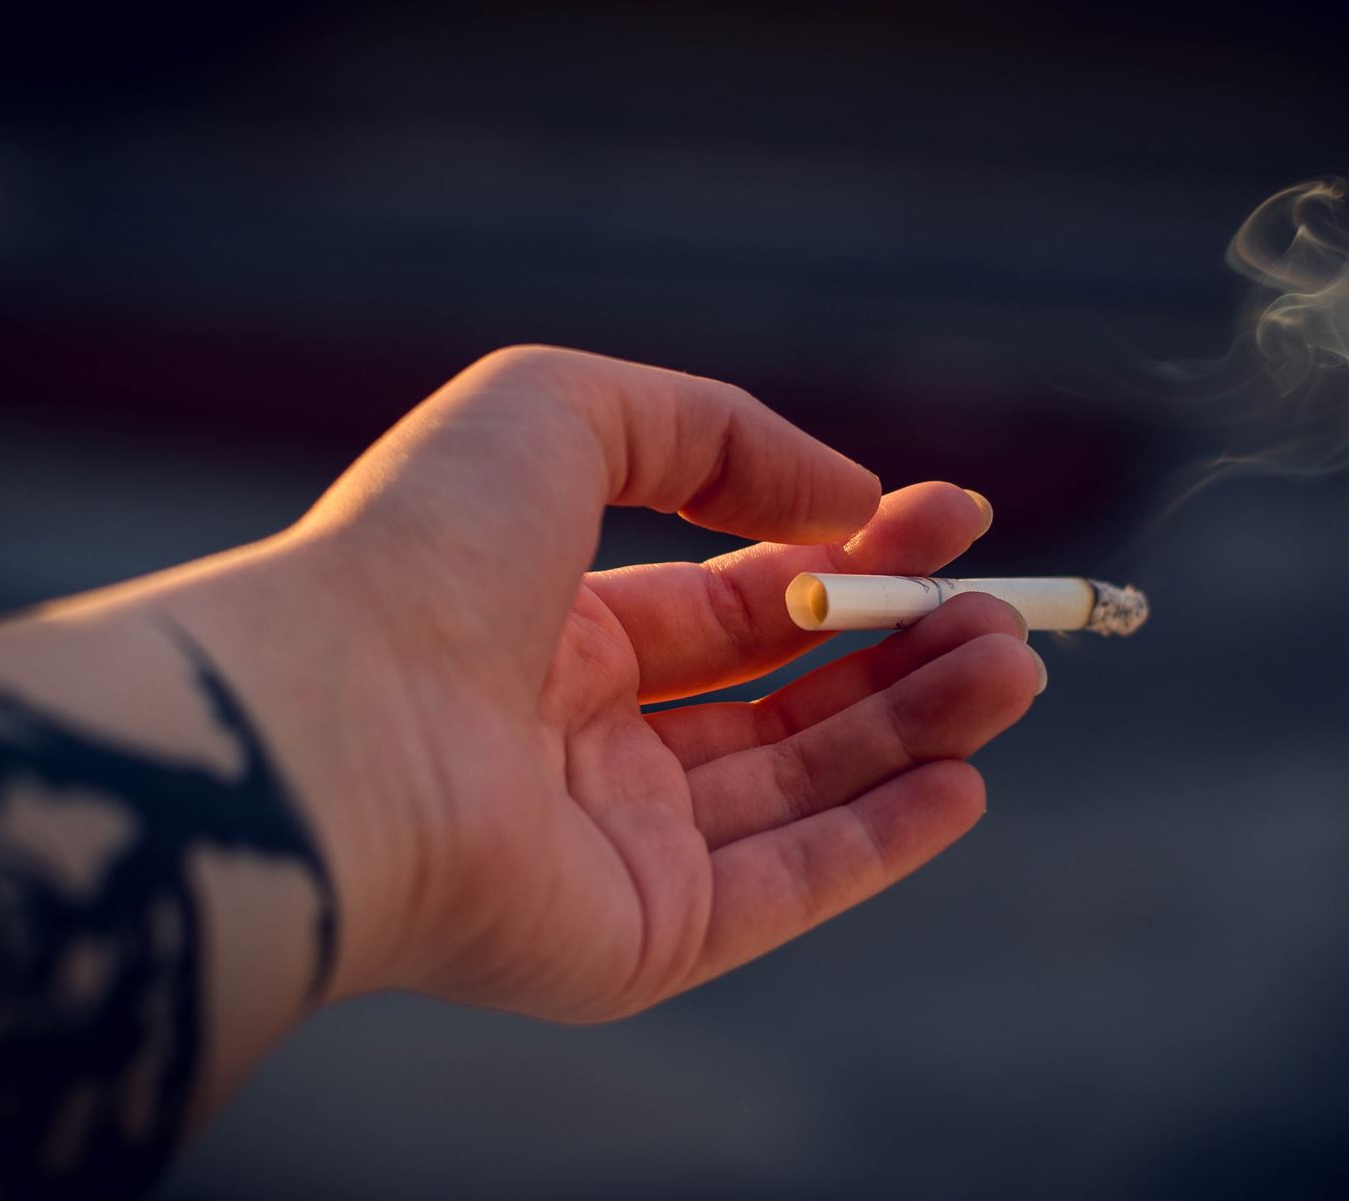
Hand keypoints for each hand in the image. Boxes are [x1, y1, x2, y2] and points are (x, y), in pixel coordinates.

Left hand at [269, 346, 1045, 1020]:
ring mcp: (615, 846)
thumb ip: (715, 432)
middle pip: (787, 698)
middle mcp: (588, 742)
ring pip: (802, 788)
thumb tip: (845, 496)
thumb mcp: (564, 409)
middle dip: (905, 648)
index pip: (743, 598)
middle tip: (1013, 612)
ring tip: (1017, 668)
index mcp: (559, 628)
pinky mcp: (639, 938)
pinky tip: (967, 781)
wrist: (331, 725)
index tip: (959, 516)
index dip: (854, 551)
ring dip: (919, 728)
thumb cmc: (425, 550)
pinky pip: (786, 887)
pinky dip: (883, 839)